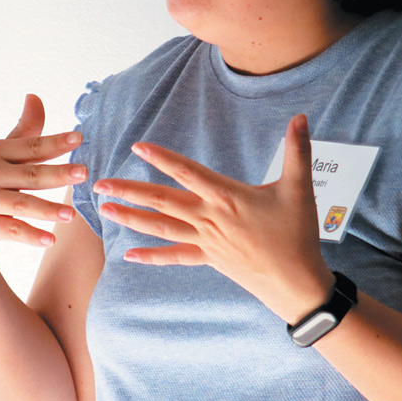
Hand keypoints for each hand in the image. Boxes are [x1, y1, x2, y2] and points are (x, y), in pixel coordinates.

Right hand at [0, 94, 86, 256]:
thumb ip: (24, 130)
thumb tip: (35, 96)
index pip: (31, 146)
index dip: (55, 142)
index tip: (79, 138)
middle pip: (30, 175)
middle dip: (58, 174)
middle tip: (84, 173)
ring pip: (21, 204)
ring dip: (48, 209)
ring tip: (71, 214)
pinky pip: (11, 230)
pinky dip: (31, 235)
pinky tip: (50, 239)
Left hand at [94, 114, 334, 323]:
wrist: (295, 283)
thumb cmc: (297, 234)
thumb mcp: (300, 188)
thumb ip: (298, 150)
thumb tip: (302, 117)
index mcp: (227, 197)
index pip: (187, 173)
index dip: (162, 158)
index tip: (138, 147)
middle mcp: (209, 219)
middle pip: (162, 201)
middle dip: (129, 191)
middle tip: (99, 183)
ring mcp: (206, 242)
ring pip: (161, 227)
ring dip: (132, 218)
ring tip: (106, 210)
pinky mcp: (209, 260)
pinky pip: (175, 257)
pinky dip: (152, 256)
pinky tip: (129, 256)